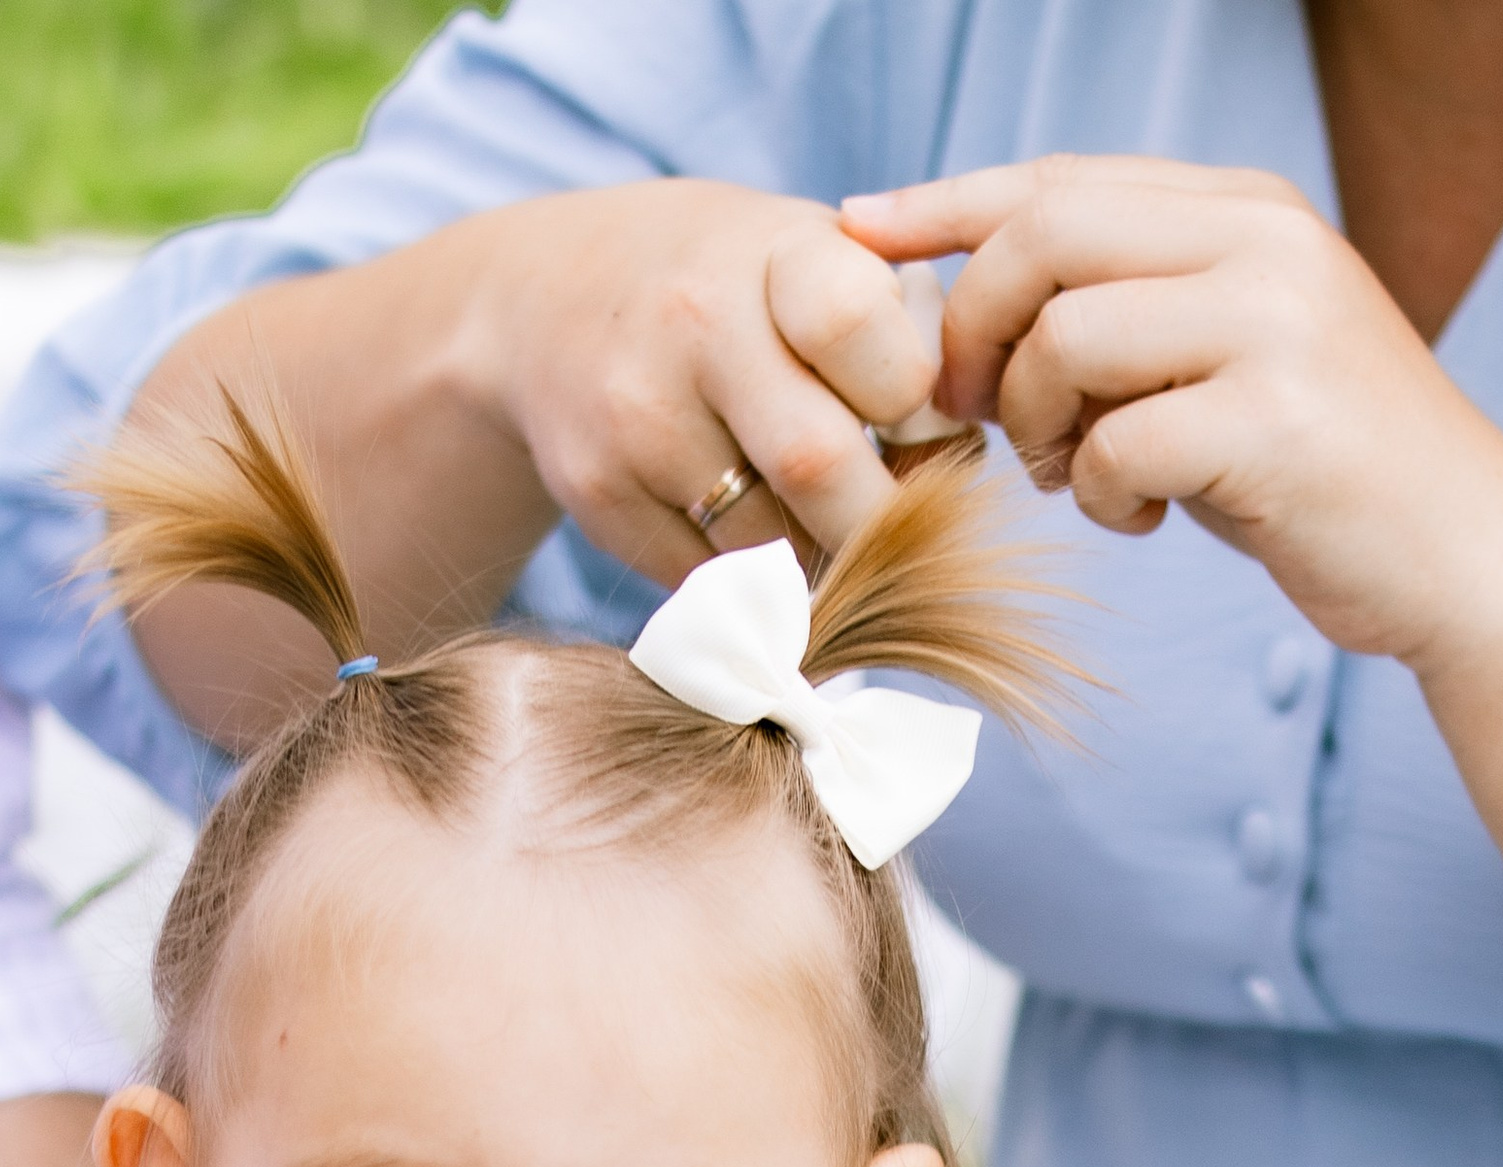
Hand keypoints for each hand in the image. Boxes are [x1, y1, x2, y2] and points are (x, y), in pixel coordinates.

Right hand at [462, 177, 940, 578]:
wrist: (541, 301)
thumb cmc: (720, 282)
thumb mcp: (799, 253)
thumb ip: (890, 327)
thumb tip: (962, 451)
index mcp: (771, 253)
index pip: (862, 331)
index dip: (908, 397)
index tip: (911, 422)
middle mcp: (694, 327)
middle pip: (820, 468)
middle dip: (876, 519)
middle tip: (897, 527)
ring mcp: (638, 417)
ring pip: (769, 543)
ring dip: (815, 556)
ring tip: (817, 521)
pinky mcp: (600, 494)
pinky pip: (709, 576)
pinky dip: (748, 578)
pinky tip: (746, 529)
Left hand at [841, 157, 1502, 669]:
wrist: (1464, 558)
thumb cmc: (1324, 477)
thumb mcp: (1228, 364)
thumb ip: (1133, 313)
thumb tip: (981, 299)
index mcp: (1248, 209)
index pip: (1061, 176)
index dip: (942, 201)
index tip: (855, 230)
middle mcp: (1264, 240)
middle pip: (1045, 235)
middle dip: (974, 328)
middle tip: (971, 415)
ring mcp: (1275, 324)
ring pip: (1068, 337)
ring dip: (1032, 425)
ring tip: (1070, 478)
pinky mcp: (1276, 421)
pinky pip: (1114, 443)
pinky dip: (1096, 494)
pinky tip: (1141, 518)